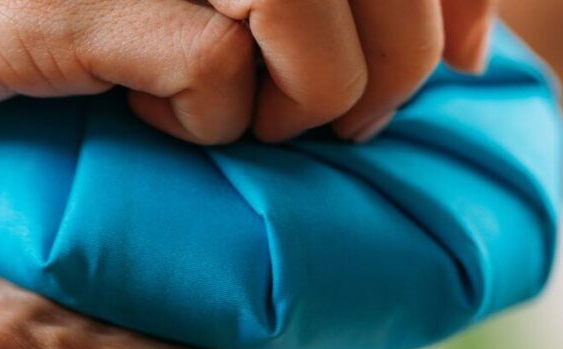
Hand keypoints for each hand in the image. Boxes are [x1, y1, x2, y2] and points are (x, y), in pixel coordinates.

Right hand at [0, 0, 492, 144]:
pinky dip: (215, 114)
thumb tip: (388, 27)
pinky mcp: (97, 0)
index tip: (465, 53)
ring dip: (318, 94)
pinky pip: (221, 67)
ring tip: (260, 123)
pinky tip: (153, 113)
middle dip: (404, 61)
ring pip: (324, 16)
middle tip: (344, 120)